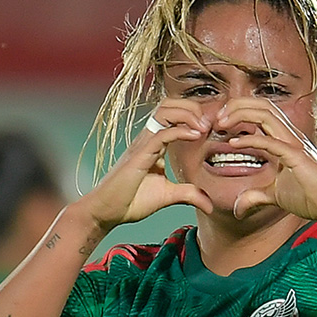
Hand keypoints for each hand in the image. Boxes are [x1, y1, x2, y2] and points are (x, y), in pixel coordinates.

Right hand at [79, 101, 213, 230]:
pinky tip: (196, 136)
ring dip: (187, 114)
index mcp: (154, 144)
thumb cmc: (131, 201)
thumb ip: (189, 194)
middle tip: (209, 124)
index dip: (193, 114)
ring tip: (203, 127)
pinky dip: (181, 131)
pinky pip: (161, 134)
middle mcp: (147, 139)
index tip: (210, 128)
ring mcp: (142, 145)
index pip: (172, 114)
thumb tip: (209, 205)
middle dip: (192, 107)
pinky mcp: (139, 156)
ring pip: (164, 111)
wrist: (106, 212)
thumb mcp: (168, 195)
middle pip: (168, 105)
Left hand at [219, 98, 316, 223]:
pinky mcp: (297, 158)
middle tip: (216, 118)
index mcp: (286, 141)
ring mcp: (295, 145)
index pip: (262, 113)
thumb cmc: (313, 199)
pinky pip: (271, 142)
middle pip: (262, 105)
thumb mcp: (276, 197)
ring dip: (240, 114)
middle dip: (236, 105)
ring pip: (266, 114)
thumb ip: (256, 197)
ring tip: (221, 123)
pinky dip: (250, 139)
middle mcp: (291, 137)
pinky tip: (233, 143)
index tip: (219, 124)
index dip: (239, 112)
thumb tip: (238, 208)